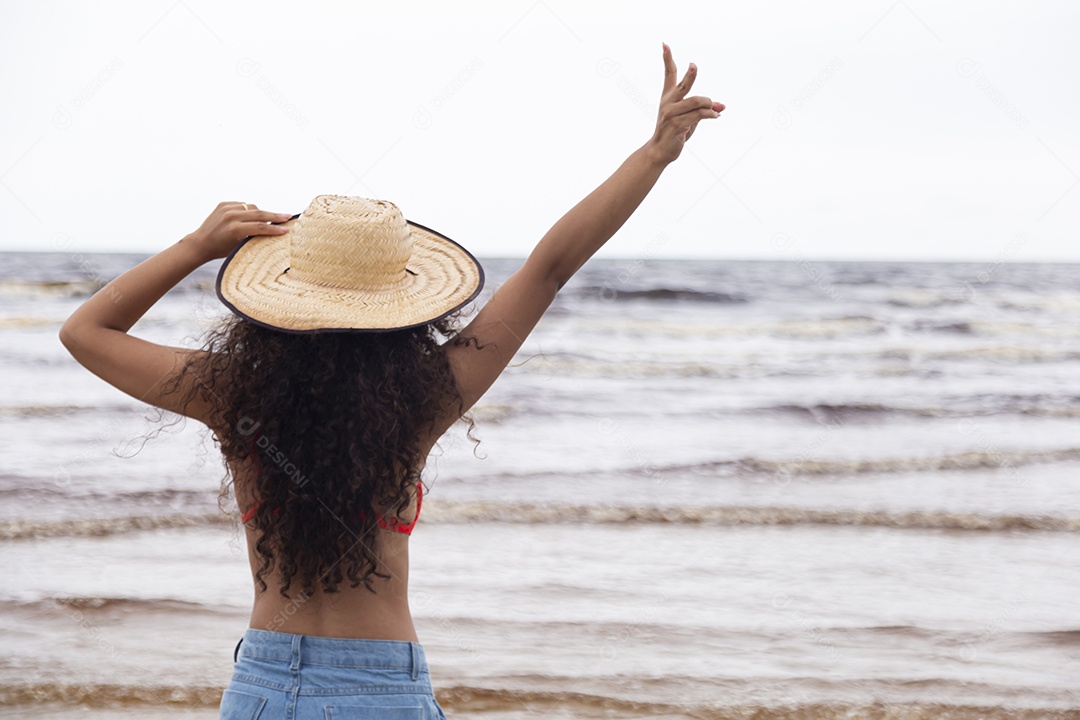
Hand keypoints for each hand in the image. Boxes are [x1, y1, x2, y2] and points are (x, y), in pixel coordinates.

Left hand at [185, 202, 292, 260]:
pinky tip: (253, 216)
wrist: (200, 243)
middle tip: (288, 217)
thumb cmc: (221, 249)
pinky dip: (249, 210)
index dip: (274, 229)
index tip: (286, 230)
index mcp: (234, 229)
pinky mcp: (223, 204)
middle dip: (275, 216)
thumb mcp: (238, 246)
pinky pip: (243, 205)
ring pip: (252, 207)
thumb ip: (253, 236)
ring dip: (262, 213)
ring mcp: (226, 208)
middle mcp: (230, 216)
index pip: (260, 227)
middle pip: (259, 213)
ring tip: (271, 219)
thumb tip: (270, 229)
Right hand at [646, 43, 723, 164]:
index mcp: (668, 97)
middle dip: (690, 75)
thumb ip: (704, 109)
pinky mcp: (677, 125)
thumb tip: (722, 106)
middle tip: (694, 65)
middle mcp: (668, 103)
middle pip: (682, 85)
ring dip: (709, 104)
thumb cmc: (674, 133)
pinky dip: (710, 114)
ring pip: (696, 102)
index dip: (667, 58)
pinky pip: (698, 115)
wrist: (660, 151)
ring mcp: (671, 114)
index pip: (669, 74)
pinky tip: (715, 116)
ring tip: (716, 109)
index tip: (664, 44)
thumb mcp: (690, 118)